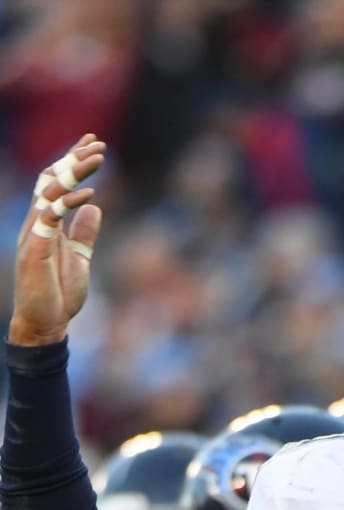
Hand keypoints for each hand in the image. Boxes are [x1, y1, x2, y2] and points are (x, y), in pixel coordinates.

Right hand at [10, 134, 105, 345]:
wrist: (46, 321)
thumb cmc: (59, 291)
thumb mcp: (80, 256)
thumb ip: (85, 232)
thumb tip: (95, 207)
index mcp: (47, 223)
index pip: (56, 183)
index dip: (72, 160)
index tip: (93, 143)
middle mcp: (37, 223)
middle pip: (51, 180)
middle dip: (73, 159)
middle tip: (98, 144)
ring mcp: (34, 235)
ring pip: (49, 192)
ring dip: (73, 173)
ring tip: (97, 159)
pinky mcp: (35, 250)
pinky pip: (50, 218)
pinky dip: (68, 203)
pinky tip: (89, 195)